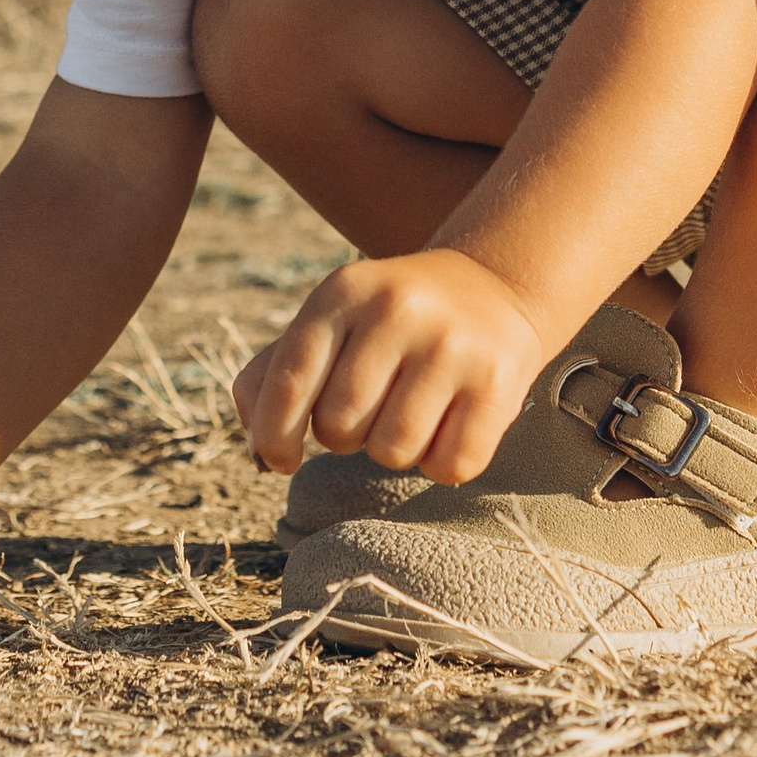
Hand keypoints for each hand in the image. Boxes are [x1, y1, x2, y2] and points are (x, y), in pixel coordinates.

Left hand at [232, 250, 545, 488]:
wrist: (492, 289)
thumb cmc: (388, 322)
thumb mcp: (329, 320)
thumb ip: (273, 375)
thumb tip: (259, 450)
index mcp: (345, 291)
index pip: (290, 382)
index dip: (275, 435)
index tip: (281, 459)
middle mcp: (398, 310)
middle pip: (339, 426)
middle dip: (343, 436)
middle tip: (369, 409)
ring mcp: (452, 345)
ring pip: (392, 452)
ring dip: (392, 451)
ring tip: (408, 412)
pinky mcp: (498, 382)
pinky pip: (449, 466)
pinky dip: (441, 463)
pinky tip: (448, 424)